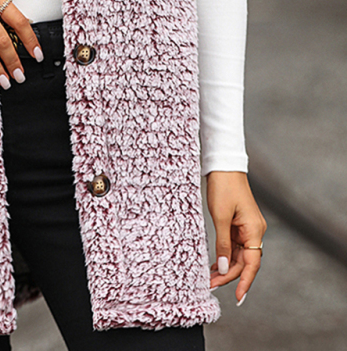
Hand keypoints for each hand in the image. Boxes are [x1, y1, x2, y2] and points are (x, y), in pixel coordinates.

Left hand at [206, 171, 266, 304]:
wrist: (224, 166)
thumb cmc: (223, 187)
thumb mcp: (220, 217)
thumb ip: (223, 244)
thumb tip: (224, 268)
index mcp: (255, 230)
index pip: (252, 263)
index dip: (245, 282)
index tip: (237, 297)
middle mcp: (255, 231)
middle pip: (245, 261)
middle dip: (229, 275)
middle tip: (210, 285)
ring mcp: (247, 228)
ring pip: (239, 255)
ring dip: (226, 267)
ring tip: (209, 278)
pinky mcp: (239, 224)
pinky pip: (234, 245)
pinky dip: (225, 255)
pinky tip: (215, 265)